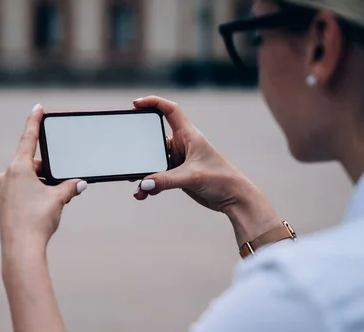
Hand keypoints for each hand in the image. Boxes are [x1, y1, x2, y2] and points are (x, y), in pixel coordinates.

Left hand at [0, 104, 86, 260]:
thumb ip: (69, 187)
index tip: (38, 108)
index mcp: (18, 168)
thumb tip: (79, 183)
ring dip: (40, 183)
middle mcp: (6, 176)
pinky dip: (32, 192)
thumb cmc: (38, 221)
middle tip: (61, 180)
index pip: (28, 138)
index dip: (35, 122)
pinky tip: (41, 207)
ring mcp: (2, 190)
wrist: (20, 249)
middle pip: (30, 163)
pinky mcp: (2, 203)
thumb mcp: (58, 199)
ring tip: (52, 200)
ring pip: (25, 178)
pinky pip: (19, 190)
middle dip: (46, 170)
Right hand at [133, 96, 280, 245]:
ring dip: (144, 173)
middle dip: (141, 149)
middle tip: (129, 157)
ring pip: (154, 162)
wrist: (233, 198)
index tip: (136, 104)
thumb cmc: (221, 179)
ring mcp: (179, 160)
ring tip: (136, 184)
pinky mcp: (177, 175)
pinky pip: (157, 177)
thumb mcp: (191, 177)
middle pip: (155, 139)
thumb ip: (165, 180)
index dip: (153, 102)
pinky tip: (144, 194)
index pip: (170, 110)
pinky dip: (150, 185)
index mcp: (189, 135)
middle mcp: (182, 145)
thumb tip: (143, 183)